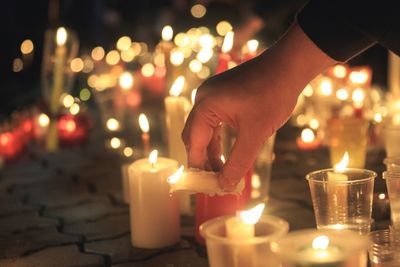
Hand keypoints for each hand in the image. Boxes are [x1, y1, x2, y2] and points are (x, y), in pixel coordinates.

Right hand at [182, 23, 335, 189]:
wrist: (289, 67)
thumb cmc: (273, 96)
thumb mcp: (255, 134)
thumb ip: (238, 162)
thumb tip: (225, 185)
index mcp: (205, 105)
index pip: (194, 143)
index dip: (198, 167)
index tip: (205, 187)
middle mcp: (203, 98)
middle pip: (194, 137)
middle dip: (203, 160)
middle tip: (214, 182)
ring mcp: (211, 95)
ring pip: (204, 131)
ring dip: (211, 151)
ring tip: (222, 172)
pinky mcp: (221, 95)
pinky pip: (213, 121)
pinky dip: (218, 139)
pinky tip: (226, 154)